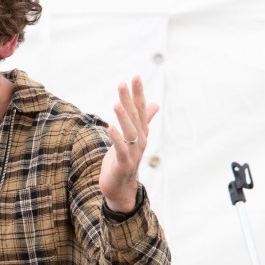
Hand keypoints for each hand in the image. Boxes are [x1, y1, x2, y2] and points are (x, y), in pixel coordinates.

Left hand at [98, 75, 158, 212]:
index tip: (135, 77)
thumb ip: (143, 120)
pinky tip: (110, 127)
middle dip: (129, 100)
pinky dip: (116, 138)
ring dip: (124, 117)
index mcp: (141, 133)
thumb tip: (155, 104)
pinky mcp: (123, 163)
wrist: (121, 188)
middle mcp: (140, 140)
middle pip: (135, 117)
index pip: (140, 109)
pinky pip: (120, 149)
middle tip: (124, 83)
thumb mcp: (132, 137)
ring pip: (130, 131)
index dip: (138, 93)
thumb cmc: (124, 160)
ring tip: (117, 103)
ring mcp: (133, 152)